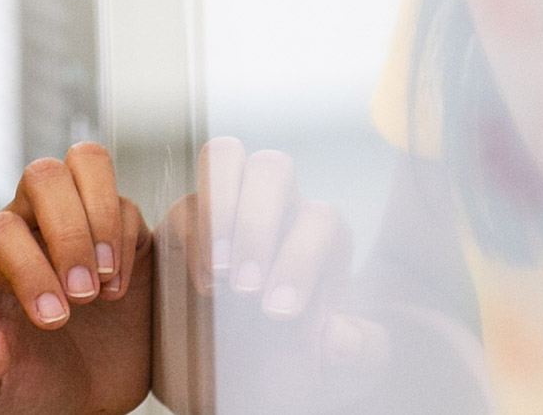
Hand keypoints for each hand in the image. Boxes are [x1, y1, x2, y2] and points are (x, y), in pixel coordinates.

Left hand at [0, 144, 152, 414]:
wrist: (69, 400)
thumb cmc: (20, 388)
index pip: (0, 229)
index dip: (28, 269)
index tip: (54, 321)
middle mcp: (28, 224)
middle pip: (43, 176)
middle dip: (69, 232)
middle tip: (84, 295)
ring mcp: (76, 222)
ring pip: (86, 163)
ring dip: (103, 218)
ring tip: (105, 281)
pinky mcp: (119, 236)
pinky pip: (127, 204)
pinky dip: (129, 242)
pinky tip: (119, 292)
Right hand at [154, 140, 394, 414]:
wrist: (242, 386)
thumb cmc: (295, 370)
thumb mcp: (336, 371)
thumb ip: (358, 353)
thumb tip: (341, 334)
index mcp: (321, 241)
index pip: (319, 219)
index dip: (300, 259)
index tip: (278, 312)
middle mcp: (277, 212)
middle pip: (273, 169)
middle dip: (256, 223)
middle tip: (243, 286)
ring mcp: (228, 209)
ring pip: (226, 157)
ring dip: (218, 206)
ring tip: (216, 273)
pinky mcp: (185, 224)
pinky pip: (184, 202)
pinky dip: (187, 233)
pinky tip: (196, 285)